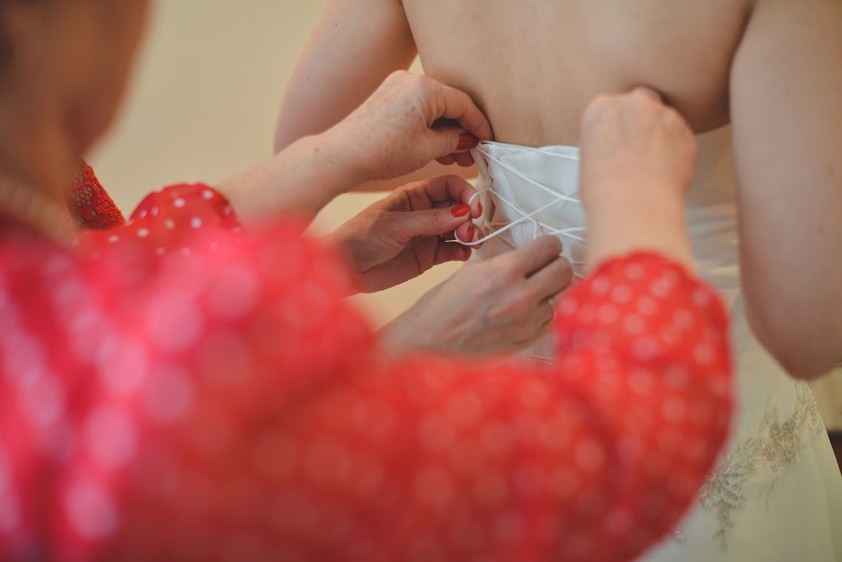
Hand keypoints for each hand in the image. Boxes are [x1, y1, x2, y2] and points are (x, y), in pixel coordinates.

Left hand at [328, 71, 493, 182]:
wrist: (343, 155)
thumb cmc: (382, 151)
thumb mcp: (427, 149)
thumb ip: (453, 141)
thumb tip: (466, 140)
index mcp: (425, 87)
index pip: (463, 104)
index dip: (478, 125)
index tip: (487, 141)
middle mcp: (411, 80)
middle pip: (448, 104)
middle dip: (461, 130)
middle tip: (470, 154)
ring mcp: (397, 86)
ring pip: (433, 107)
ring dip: (445, 131)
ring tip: (453, 157)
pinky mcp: (388, 97)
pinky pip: (418, 109)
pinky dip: (429, 126)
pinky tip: (435, 147)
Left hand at [328, 175, 481, 292]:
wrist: (345, 269)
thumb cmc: (360, 237)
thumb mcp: (395, 225)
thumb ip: (430, 220)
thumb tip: (463, 212)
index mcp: (414, 195)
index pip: (448, 185)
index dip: (464, 193)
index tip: (473, 207)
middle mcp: (424, 212)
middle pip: (458, 207)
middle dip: (469, 216)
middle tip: (468, 229)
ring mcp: (427, 234)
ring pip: (459, 230)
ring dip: (469, 234)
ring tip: (467, 241)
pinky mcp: (428, 256)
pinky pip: (452, 250)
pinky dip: (461, 251)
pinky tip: (462, 254)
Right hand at [380, 236, 572, 355]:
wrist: (429, 344)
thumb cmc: (442, 308)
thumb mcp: (471, 272)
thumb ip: (504, 263)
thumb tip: (528, 256)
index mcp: (505, 271)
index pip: (550, 246)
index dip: (547, 246)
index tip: (543, 250)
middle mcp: (521, 296)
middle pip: (564, 270)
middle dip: (554, 266)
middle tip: (542, 269)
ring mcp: (527, 322)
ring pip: (560, 296)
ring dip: (548, 293)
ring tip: (528, 294)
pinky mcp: (527, 341)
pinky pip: (549, 320)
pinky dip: (541, 314)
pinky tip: (522, 313)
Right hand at [579, 87, 697, 268]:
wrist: (634, 206)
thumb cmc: (605, 190)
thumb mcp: (588, 157)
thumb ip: (603, 139)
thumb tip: (611, 146)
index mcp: (602, 106)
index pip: (609, 106)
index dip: (614, 126)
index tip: (615, 139)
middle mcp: (634, 103)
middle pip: (640, 103)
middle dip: (640, 121)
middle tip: (634, 148)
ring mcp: (664, 115)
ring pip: (664, 120)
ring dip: (659, 136)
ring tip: (649, 165)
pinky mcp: (687, 132)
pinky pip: (681, 137)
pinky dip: (676, 150)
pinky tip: (663, 171)